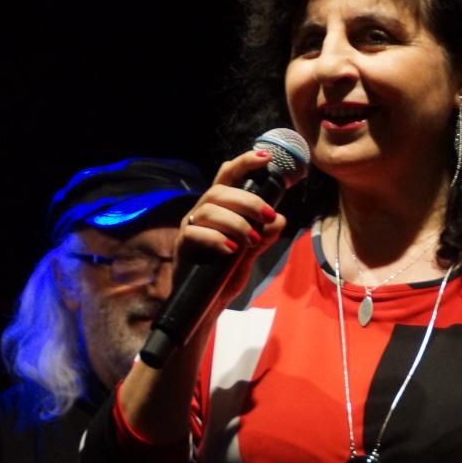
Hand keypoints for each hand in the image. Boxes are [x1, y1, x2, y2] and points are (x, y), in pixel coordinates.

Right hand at [176, 148, 288, 304]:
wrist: (205, 305)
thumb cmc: (225, 275)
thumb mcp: (251, 254)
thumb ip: (264, 236)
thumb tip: (279, 219)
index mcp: (219, 209)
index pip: (228, 178)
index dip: (244, 163)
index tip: (265, 157)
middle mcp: (202, 213)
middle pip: (219, 191)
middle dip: (247, 200)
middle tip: (267, 216)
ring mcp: (190, 228)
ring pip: (209, 210)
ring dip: (235, 222)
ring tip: (251, 240)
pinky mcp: (182, 247)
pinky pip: (195, 234)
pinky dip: (216, 239)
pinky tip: (232, 250)